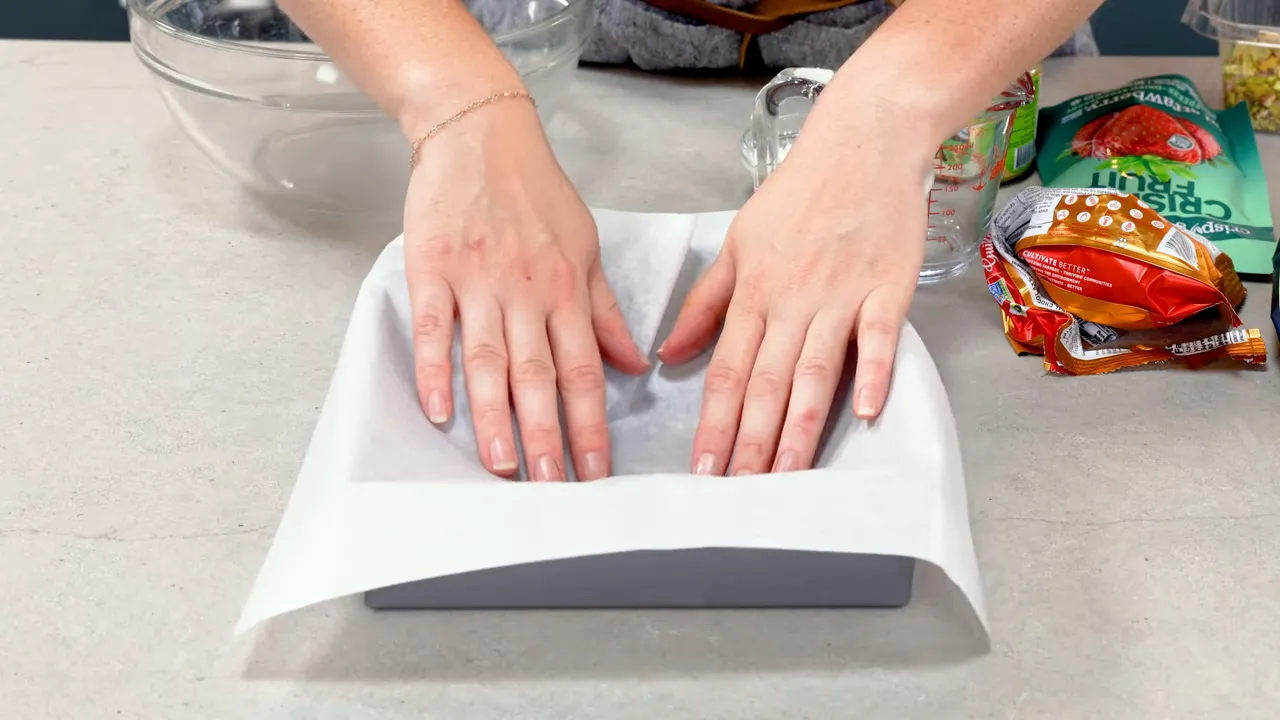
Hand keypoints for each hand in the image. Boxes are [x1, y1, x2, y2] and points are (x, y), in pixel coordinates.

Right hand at [404, 100, 647, 480]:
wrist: (479, 134)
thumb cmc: (536, 192)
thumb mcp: (586, 247)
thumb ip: (606, 311)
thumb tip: (635, 365)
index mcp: (565, 289)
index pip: (585, 370)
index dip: (592, 425)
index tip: (598, 473)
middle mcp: (525, 290)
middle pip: (538, 375)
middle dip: (548, 435)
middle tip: (553, 488)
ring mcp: (476, 281)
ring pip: (488, 359)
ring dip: (495, 416)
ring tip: (502, 466)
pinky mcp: (431, 268)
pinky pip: (431, 327)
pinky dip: (433, 370)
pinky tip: (438, 412)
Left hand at [657, 120, 931, 475]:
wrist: (863, 142)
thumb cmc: (799, 192)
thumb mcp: (736, 241)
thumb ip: (705, 302)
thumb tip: (671, 352)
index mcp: (752, 292)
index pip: (726, 370)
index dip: (713, 423)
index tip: (702, 468)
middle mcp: (791, 300)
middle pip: (765, 382)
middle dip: (749, 442)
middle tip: (737, 492)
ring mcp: (840, 296)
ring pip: (814, 371)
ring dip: (798, 427)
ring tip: (788, 477)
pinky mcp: (886, 289)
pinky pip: (878, 338)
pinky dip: (873, 374)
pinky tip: (863, 413)